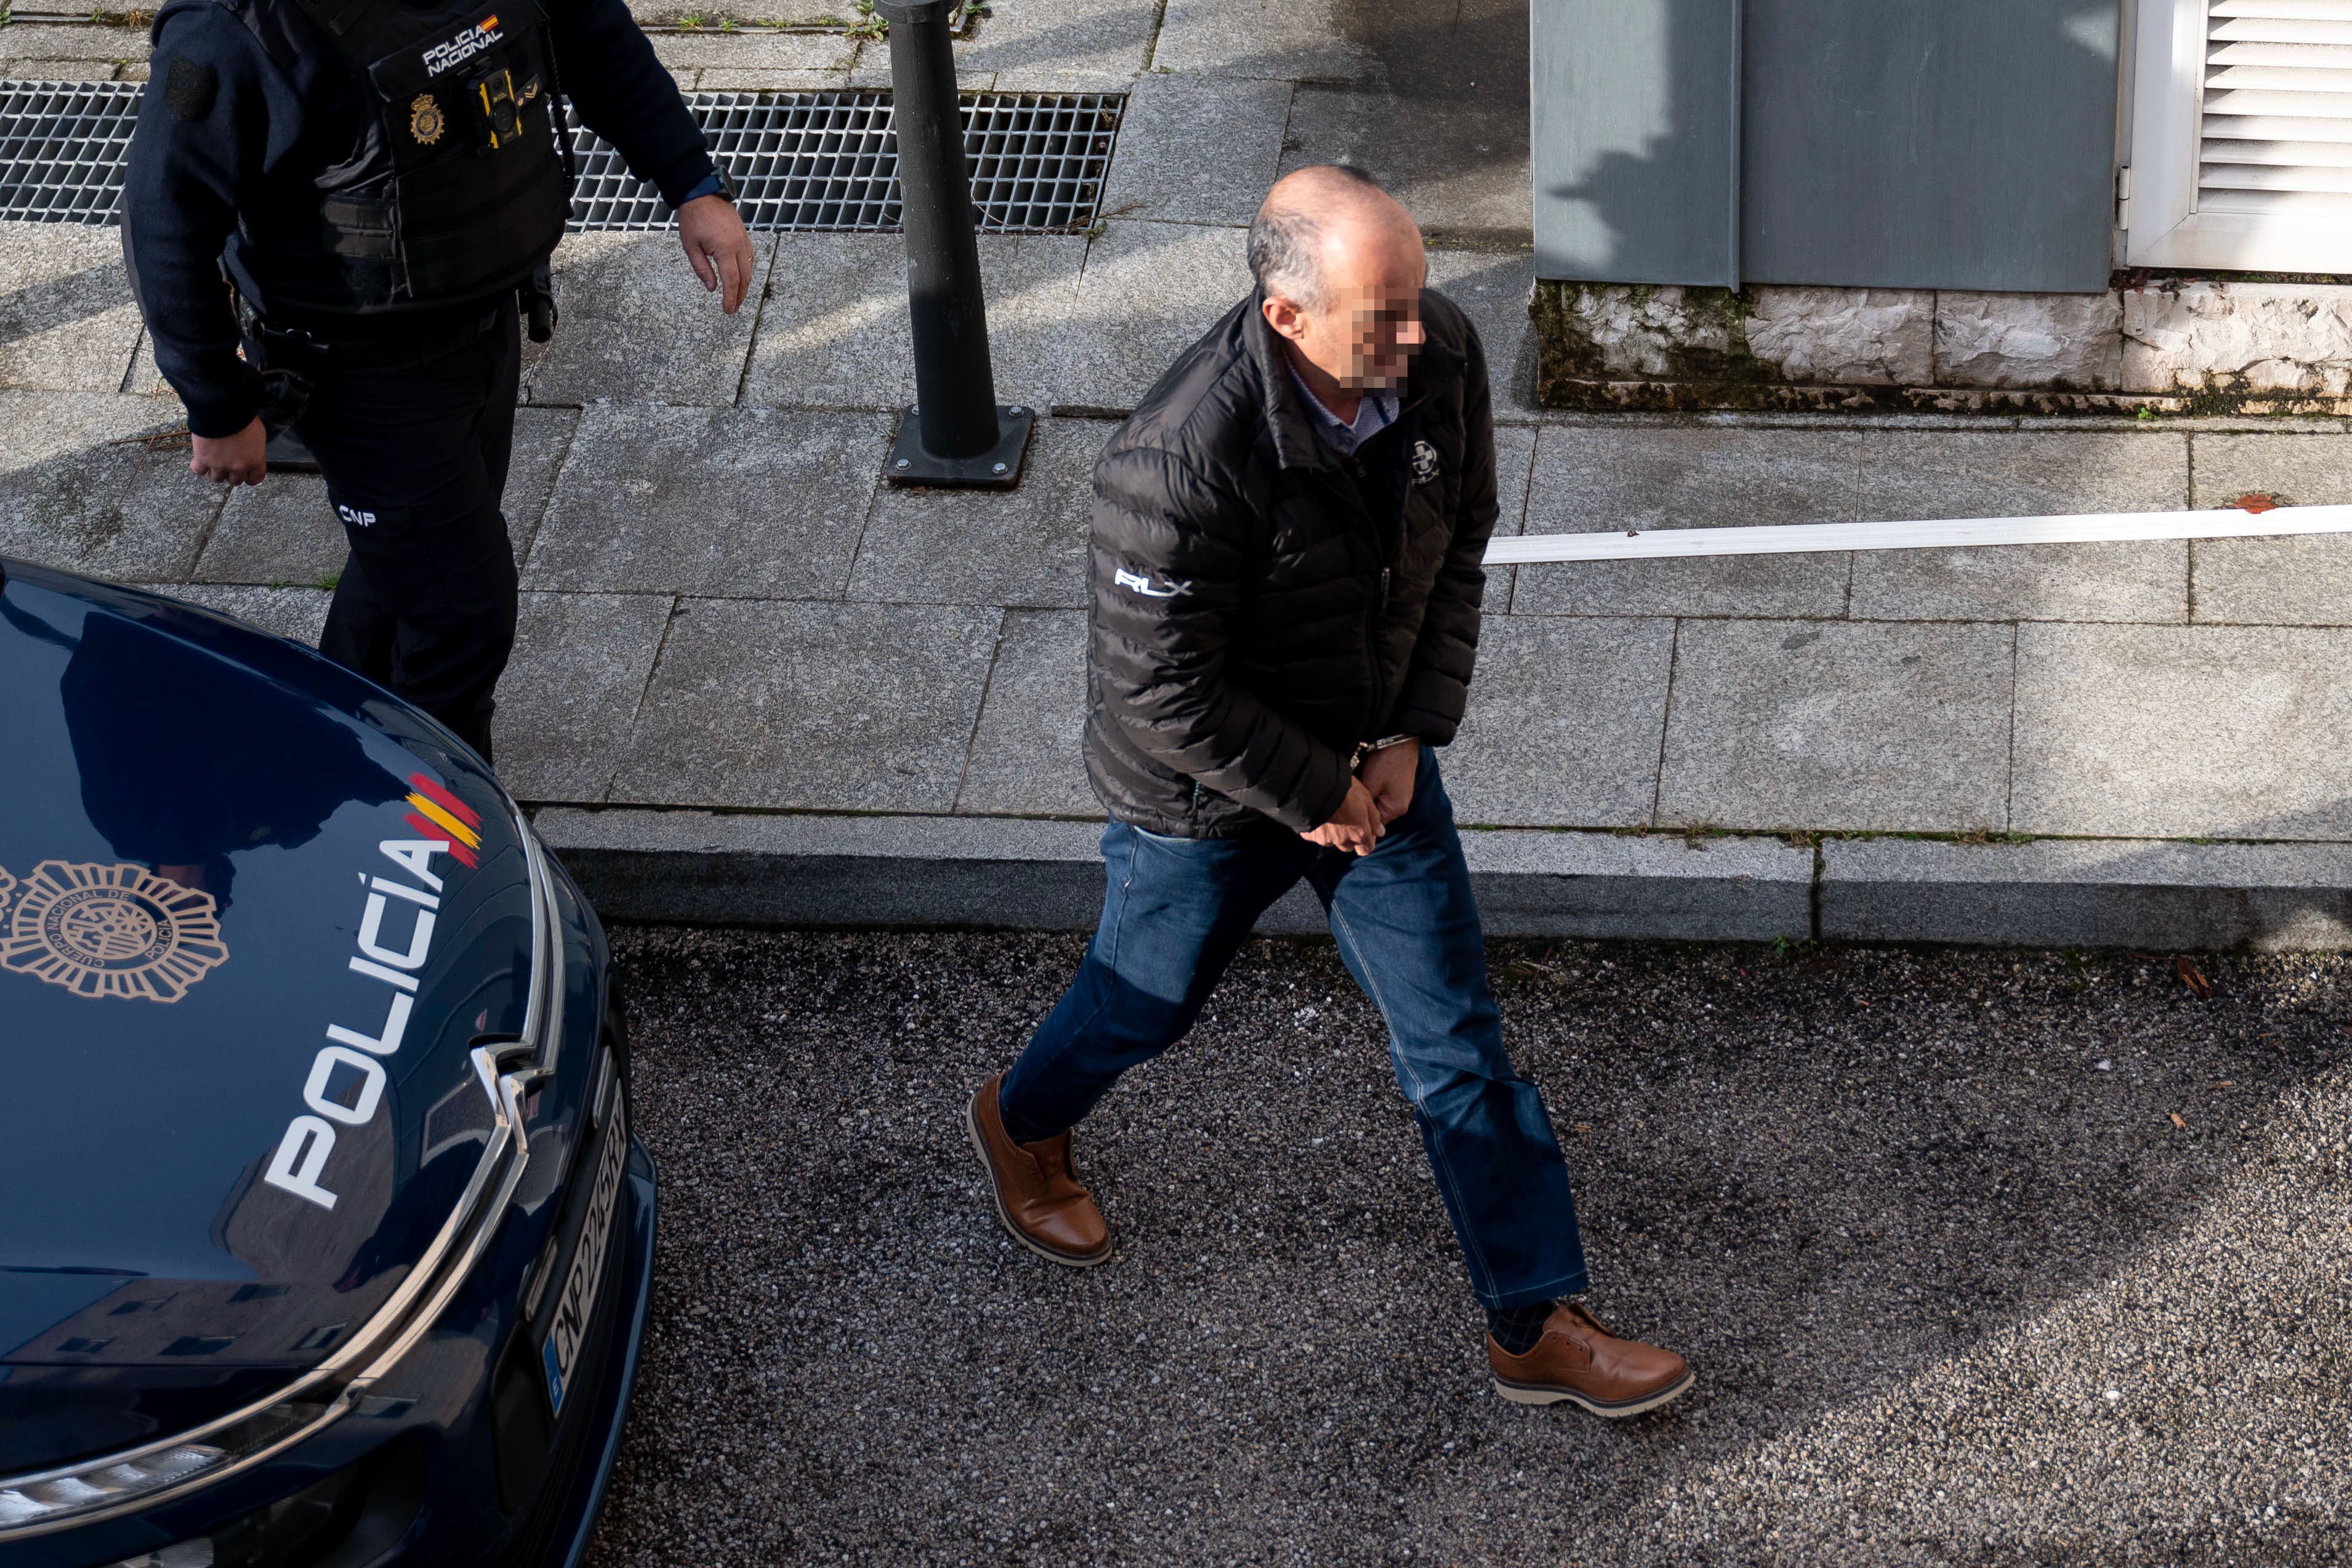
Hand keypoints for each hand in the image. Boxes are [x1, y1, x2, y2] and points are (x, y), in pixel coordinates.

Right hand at [190, 416, 267, 484]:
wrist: (223, 411)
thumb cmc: (242, 417)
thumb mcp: (258, 433)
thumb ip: (255, 448)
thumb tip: (251, 451)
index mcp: (255, 460)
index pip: (255, 478)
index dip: (250, 477)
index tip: (247, 476)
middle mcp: (238, 467)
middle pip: (235, 481)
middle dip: (232, 474)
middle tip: (228, 464)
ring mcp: (220, 465)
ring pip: (217, 478)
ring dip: (215, 471)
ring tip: (214, 462)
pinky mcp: (203, 460)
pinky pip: (199, 470)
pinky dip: (198, 466)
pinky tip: (199, 460)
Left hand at [678, 193, 754, 313]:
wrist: (702, 195)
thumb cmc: (693, 219)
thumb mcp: (691, 246)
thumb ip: (702, 269)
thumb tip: (712, 288)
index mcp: (725, 249)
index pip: (731, 281)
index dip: (730, 298)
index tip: (728, 310)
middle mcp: (738, 245)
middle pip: (744, 278)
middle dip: (739, 296)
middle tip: (733, 308)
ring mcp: (743, 239)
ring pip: (749, 268)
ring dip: (744, 284)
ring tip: (737, 296)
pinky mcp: (744, 235)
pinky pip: (749, 257)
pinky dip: (746, 269)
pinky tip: (740, 276)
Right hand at [1302, 778, 1383, 855]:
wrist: (1316, 787)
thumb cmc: (1345, 790)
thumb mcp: (1366, 799)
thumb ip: (1374, 818)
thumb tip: (1380, 832)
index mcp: (1359, 834)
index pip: (1366, 849)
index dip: (1367, 842)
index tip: (1365, 831)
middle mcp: (1343, 840)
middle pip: (1349, 846)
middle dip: (1350, 838)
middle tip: (1348, 820)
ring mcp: (1325, 839)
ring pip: (1333, 842)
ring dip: (1335, 834)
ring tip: (1332, 816)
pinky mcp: (1310, 835)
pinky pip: (1317, 836)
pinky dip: (1319, 829)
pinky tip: (1319, 816)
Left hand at [1357, 738, 1419, 823]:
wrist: (1400, 740)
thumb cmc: (1386, 762)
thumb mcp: (1370, 785)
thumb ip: (1364, 805)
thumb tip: (1354, 817)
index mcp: (1395, 809)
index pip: (1373, 825)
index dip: (1359, 819)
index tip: (1346, 812)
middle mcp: (1400, 806)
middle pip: (1376, 815)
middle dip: (1363, 808)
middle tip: (1350, 799)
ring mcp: (1400, 796)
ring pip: (1378, 804)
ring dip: (1368, 798)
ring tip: (1358, 788)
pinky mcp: (1397, 786)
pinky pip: (1382, 794)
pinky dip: (1373, 790)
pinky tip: (1366, 781)